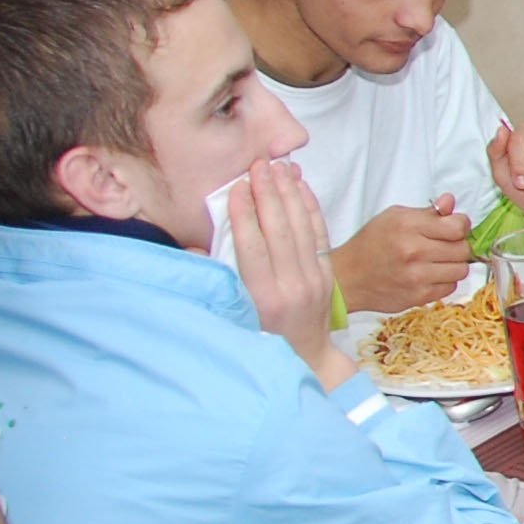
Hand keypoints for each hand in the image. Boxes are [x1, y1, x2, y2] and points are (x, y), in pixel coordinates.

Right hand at [228, 161, 348, 384]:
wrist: (304, 358)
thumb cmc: (257, 337)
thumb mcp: (231, 316)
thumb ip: (214, 281)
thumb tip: (194, 250)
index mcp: (263, 298)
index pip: (253, 248)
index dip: (245, 215)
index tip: (237, 186)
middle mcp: (292, 287)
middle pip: (280, 232)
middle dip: (269, 194)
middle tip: (259, 165)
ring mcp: (314, 280)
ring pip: (303, 229)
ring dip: (291, 194)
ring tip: (279, 167)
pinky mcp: (328, 275)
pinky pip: (320, 235)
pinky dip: (311, 209)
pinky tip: (301, 187)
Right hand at [332, 197, 477, 315]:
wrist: (347, 277)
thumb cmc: (370, 244)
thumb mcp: (394, 217)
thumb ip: (427, 212)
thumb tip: (450, 202)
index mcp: (409, 226)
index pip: (458, 227)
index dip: (461, 226)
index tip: (454, 227)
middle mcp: (414, 251)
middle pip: (463, 249)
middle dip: (458, 245)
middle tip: (445, 245)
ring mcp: (417, 276)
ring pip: (461, 270)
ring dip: (453, 265)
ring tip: (437, 261)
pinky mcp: (418, 296)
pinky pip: (450, 287)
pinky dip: (444, 281)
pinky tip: (429, 274)